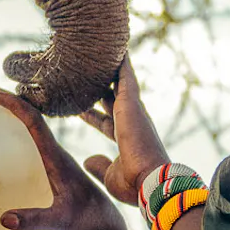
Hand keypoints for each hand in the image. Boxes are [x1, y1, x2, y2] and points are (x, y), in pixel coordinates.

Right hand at [0, 86, 130, 229]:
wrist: (108, 226)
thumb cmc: (89, 222)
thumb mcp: (61, 222)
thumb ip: (34, 220)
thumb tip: (4, 219)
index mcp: (58, 157)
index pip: (34, 122)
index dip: (14, 105)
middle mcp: (56, 152)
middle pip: (30, 115)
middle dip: (4, 100)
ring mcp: (55, 158)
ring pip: (32, 124)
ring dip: (11, 110)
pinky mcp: (55, 166)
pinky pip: (34, 138)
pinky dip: (19, 126)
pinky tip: (6, 129)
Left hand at [73, 57, 170, 204]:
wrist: (151, 183)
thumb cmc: (134, 185)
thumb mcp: (109, 176)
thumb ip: (98, 166)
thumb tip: (87, 160)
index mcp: (125, 138)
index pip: (104, 121)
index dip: (91, 113)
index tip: (78, 105)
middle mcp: (131, 121)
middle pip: (111, 96)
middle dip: (100, 84)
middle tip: (88, 68)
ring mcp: (132, 111)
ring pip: (118, 81)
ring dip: (110, 64)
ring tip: (100, 45)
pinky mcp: (131, 104)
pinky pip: (124, 75)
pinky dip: (120, 60)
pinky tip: (114, 44)